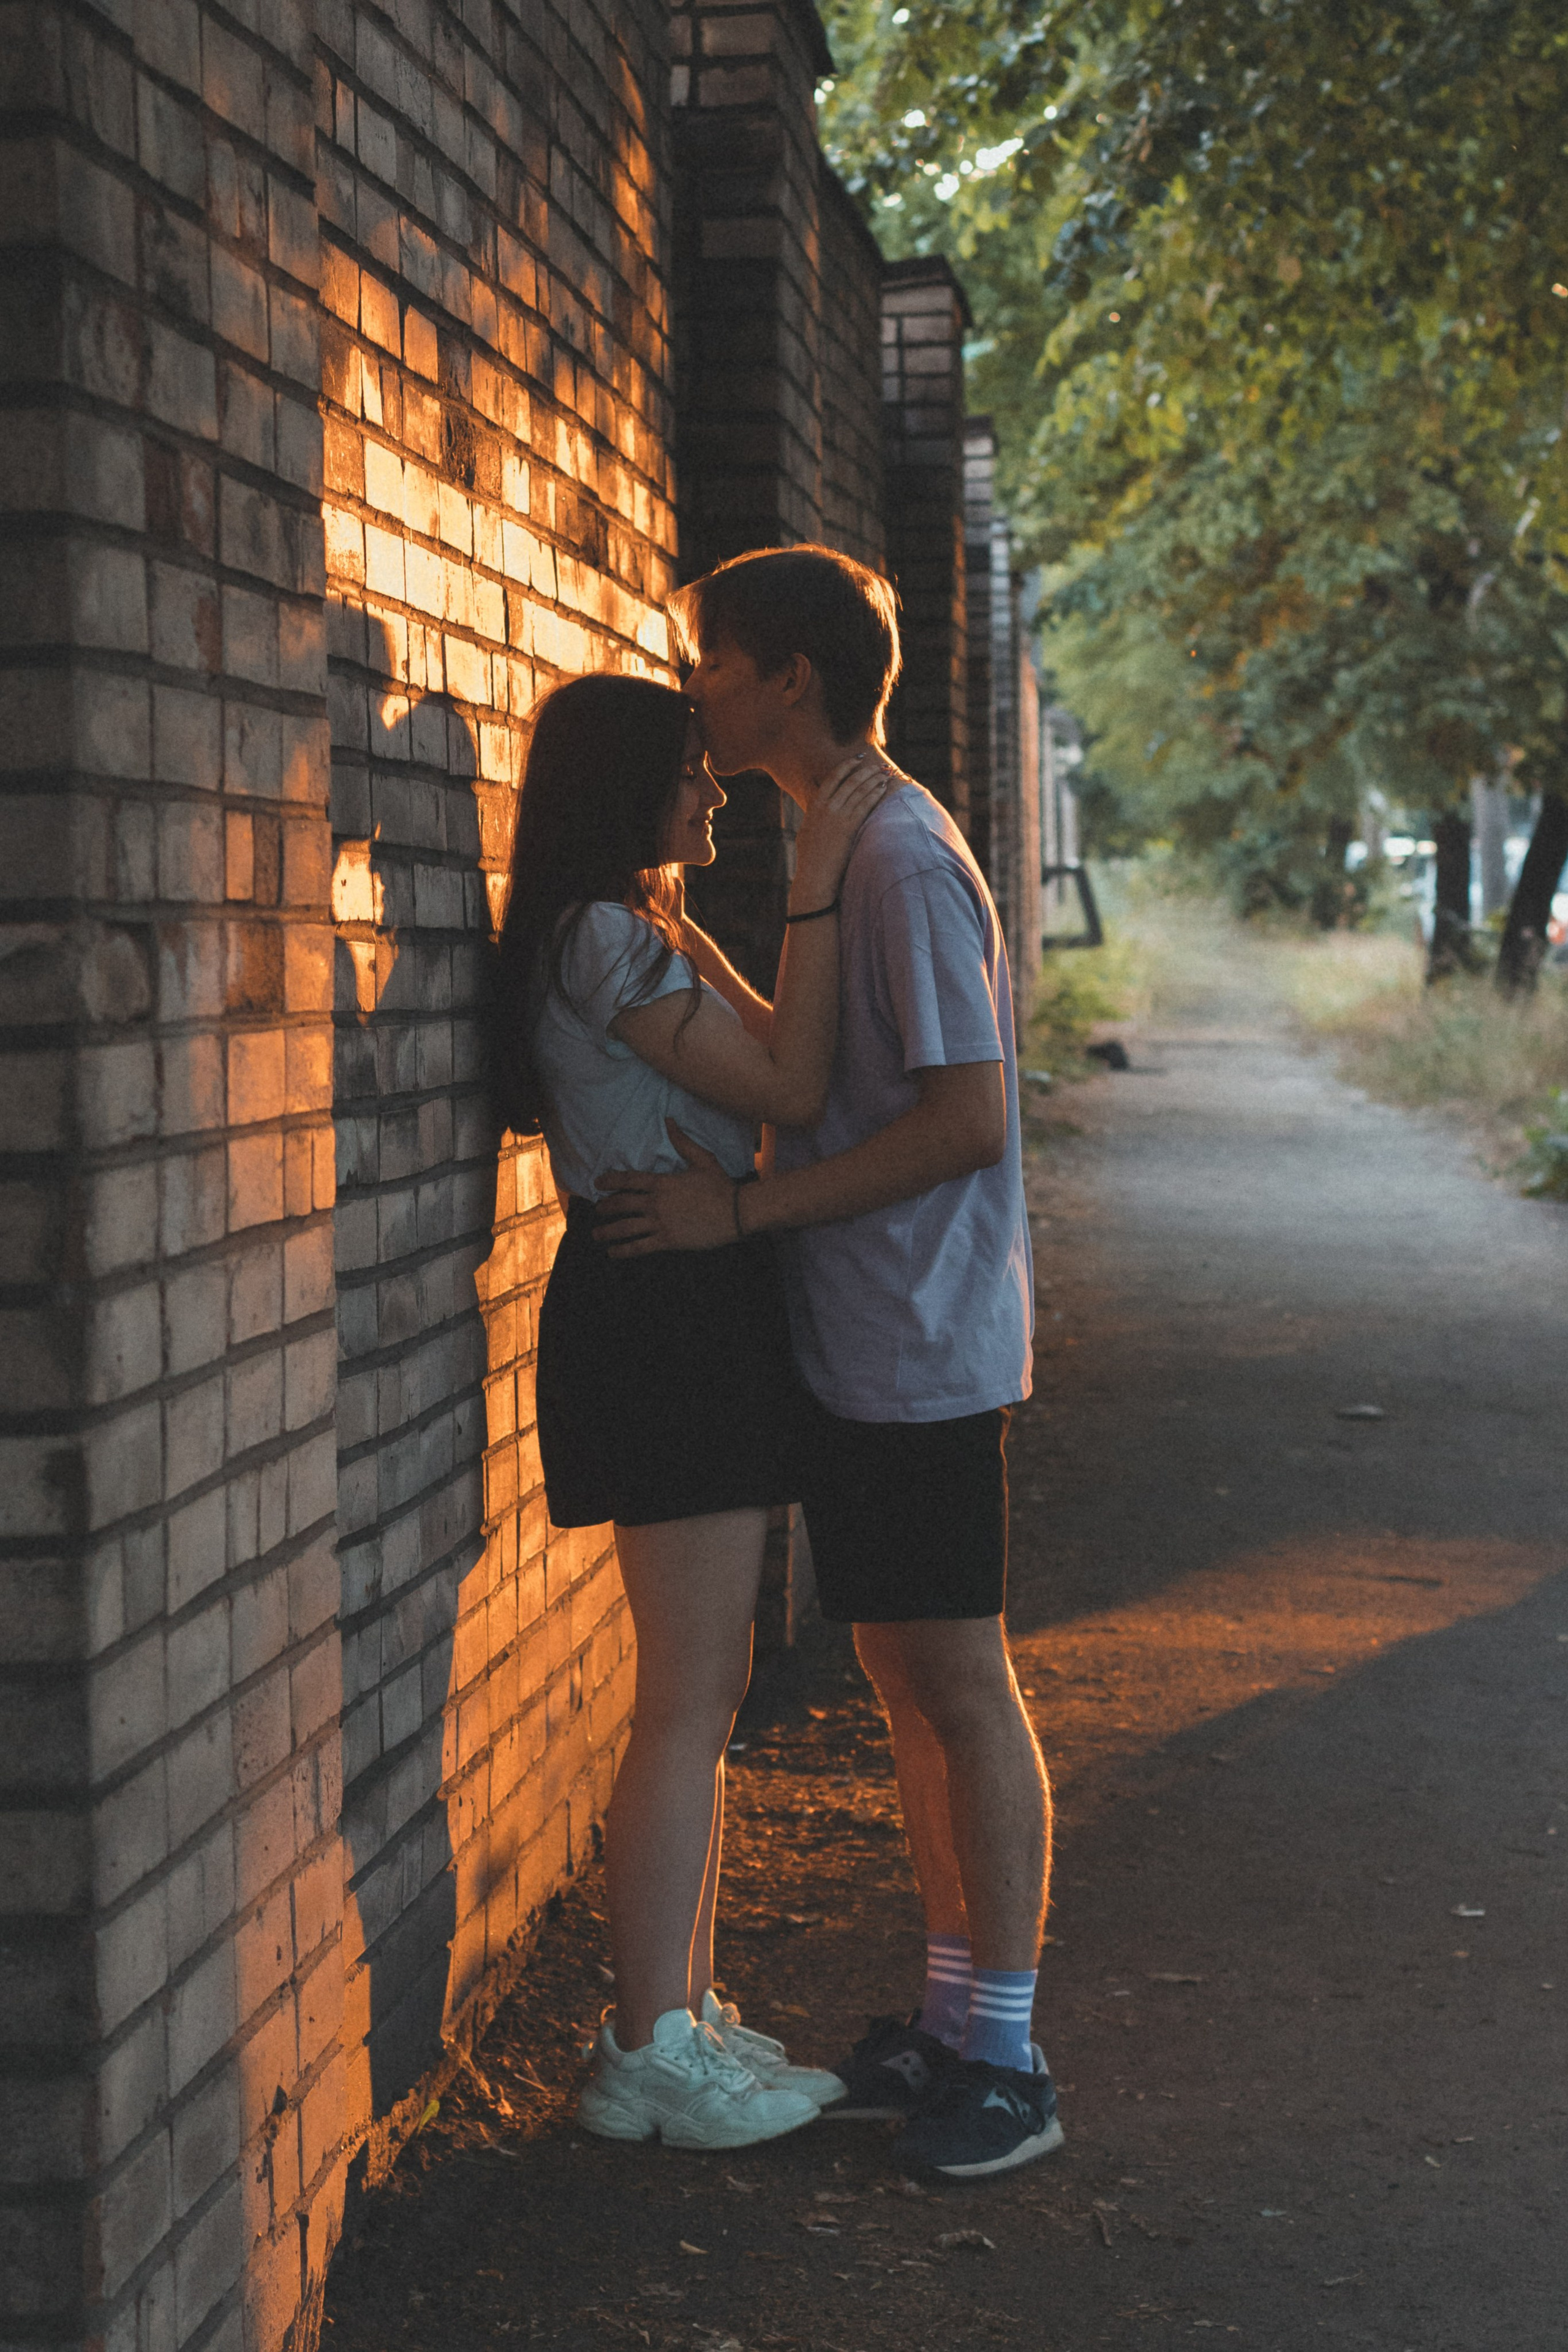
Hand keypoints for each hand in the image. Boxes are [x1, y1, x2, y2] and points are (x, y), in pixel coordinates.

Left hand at [594, 1125, 743, 1254]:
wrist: (737, 1212)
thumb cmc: (721, 1186)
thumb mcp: (703, 1159)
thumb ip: (682, 1142)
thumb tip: (669, 1120)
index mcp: (662, 1182)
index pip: (629, 1179)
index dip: (610, 1180)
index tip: (597, 1183)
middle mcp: (656, 1203)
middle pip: (622, 1204)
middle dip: (605, 1208)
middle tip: (597, 1210)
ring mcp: (661, 1223)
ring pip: (625, 1228)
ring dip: (607, 1232)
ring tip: (596, 1235)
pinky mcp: (668, 1241)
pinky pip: (639, 1247)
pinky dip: (623, 1250)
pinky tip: (612, 1253)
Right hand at [791, 749, 889, 905]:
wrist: (815, 875)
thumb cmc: (810, 857)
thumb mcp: (807, 830)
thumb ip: (815, 815)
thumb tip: (820, 806)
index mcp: (815, 805)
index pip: (833, 777)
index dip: (847, 765)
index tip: (858, 759)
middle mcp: (826, 807)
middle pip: (850, 781)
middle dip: (867, 771)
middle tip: (879, 765)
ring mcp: (838, 817)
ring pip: (860, 791)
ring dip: (874, 780)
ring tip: (885, 774)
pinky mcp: (849, 828)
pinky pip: (865, 805)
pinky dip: (875, 794)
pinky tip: (883, 789)